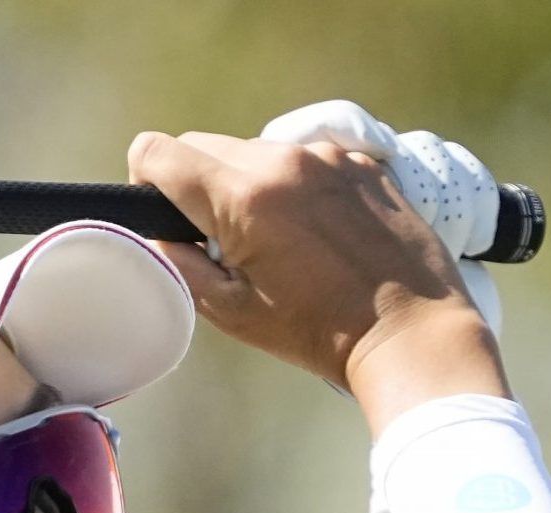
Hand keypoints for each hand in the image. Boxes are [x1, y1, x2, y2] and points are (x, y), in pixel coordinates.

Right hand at [128, 127, 508, 434]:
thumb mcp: (228, 309)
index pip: (160, 152)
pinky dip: (291, 184)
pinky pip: (302, 157)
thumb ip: (178, 263)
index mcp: (244, 197)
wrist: (407, 329)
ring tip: (270, 237)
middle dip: (193, 183)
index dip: (143, 179)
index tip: (161, 212)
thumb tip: (158, 236)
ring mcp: (328, 156)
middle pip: (203, 145)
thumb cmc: (315, 329)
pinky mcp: (361, 162)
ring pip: (253, 149)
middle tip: (214, 235)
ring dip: (244, 183)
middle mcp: (284, 160)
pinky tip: (311, 230)